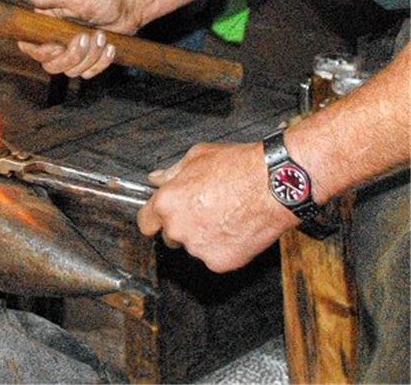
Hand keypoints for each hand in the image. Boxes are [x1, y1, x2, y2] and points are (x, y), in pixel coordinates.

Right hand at [15, 0, 139, 78]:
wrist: (129, 5)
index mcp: (46, 22)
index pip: (29, 46)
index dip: (40, 52)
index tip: (57, 45)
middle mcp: (55, 39)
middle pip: (50, 64)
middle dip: (71, 55)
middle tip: (86, 37)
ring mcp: (72, 51)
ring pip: (70, 71)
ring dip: (90, 56)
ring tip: (101, 36)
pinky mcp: (87, 60)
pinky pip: (87, 74)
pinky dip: (100, 63)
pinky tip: (109, 46)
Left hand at [137, 141, 297, 272]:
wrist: (273, 186)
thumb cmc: (238, 168)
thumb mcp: (197, 157)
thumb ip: (172, 172)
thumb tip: (157, 179)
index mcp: (168, 202)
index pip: (145, 222)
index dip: (152, 219)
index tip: (157, 219)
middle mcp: (179, 228)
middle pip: (170, 235)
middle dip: (182, 225)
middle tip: (204, 209)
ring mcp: (199, 248)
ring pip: (194, 246)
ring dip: (203, 236)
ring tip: (224, 215)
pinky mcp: (221, 262)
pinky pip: (215, 257)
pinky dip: (223, 247)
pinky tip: (235, 228)